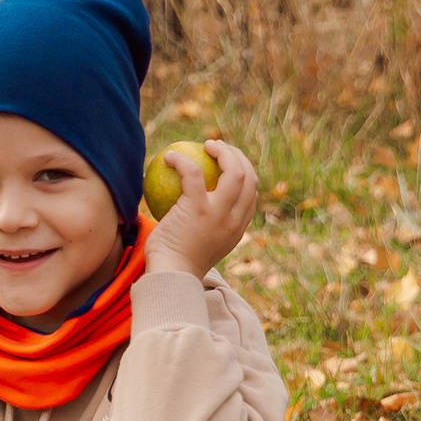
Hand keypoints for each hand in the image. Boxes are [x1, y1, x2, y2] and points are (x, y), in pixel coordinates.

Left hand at [142, 138, 258, 279]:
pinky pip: (194, 173)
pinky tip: (170, 156)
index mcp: (238, 227)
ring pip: (234, 170)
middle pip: (250, 177)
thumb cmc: (175, 263)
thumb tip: (192, 206)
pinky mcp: (198, 208)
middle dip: (238, 156)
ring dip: (223, 151)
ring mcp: (220, 213)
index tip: (226, 163)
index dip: (243, 172)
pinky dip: (182, 161)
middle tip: (217, 148)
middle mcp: (235, 219)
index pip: (251, 193)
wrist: (170, 276)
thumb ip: (204, 228)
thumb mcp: (200, 245)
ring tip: (207, 145)